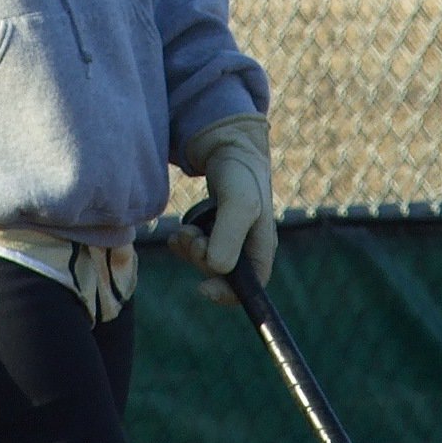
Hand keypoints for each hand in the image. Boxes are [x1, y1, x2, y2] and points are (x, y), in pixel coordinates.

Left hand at [169, 113, 276, 305]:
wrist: (228, 147)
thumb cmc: (240, 174)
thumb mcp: (238, 202)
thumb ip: (229, 235)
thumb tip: (217, 268)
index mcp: (263, 247)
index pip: (250, 288)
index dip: (227, 294)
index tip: (201, 289)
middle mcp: (248, 247)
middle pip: (221, 273)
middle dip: (201, 258)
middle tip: (192, 236)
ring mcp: (230, 239)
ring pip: (206, 260)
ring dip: (191, 249)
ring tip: (185, 230)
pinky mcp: (214, 229)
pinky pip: (196, 248)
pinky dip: (184, 243)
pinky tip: (178, 232)